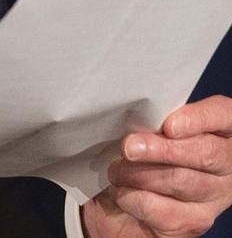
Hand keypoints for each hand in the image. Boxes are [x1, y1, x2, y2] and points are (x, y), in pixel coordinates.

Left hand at [81, 96, 231, 236]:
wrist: (121, 200)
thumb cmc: (135, 154)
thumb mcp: (142, 129)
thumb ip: (148, 121)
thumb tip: (133, 120)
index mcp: (218, 130)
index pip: (222, 114)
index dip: (200, 118)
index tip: (169, 125)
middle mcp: (224, 165)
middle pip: (206, 154)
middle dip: (163, 149)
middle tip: (128, 147)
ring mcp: (214, 197)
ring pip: (182, 182)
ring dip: (140, 174)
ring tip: (116, 170)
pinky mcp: (195, 222)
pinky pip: (164, 210)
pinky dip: (133, 198)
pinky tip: (119, 191)